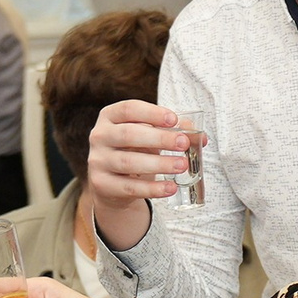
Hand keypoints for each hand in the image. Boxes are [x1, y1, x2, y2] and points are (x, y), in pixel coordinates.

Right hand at [87, 99, 196, 248]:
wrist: (113, 184)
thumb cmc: (135, 151)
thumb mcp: (150, 137)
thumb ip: (173, 132)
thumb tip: (200, 137)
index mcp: (110, 117)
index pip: (129, 109)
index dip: (152, 113)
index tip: (174, 120)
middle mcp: (99, 136)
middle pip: (128, 134)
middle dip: (159, 138)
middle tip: (183, 143)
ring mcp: (98, 161)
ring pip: (129, 162)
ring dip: (159, 164)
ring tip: (182, 165)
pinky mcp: (101, 184)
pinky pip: (129, 187)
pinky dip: (152, 188)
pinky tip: (170, 187)